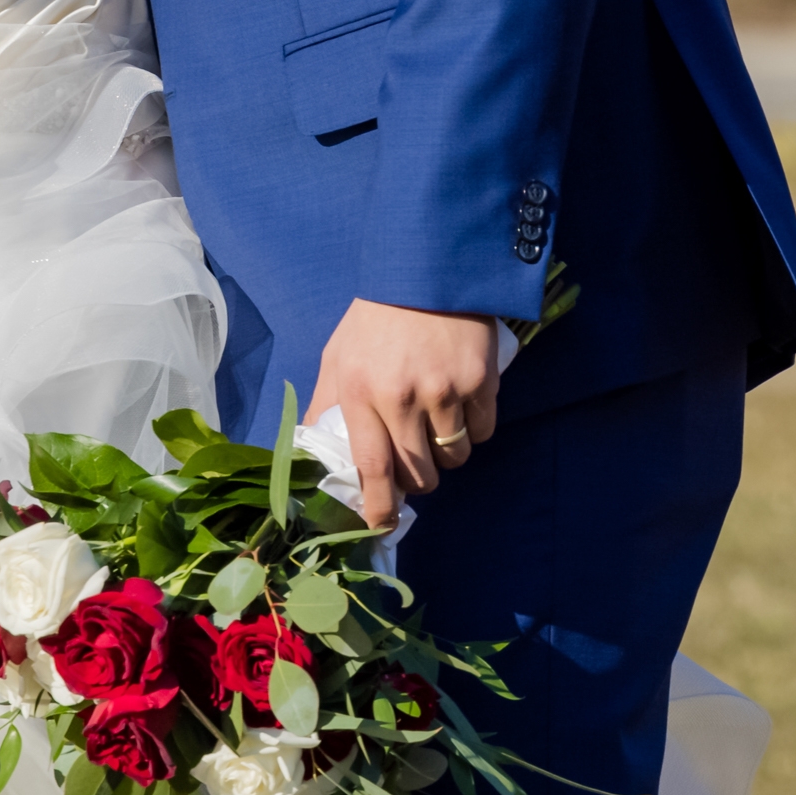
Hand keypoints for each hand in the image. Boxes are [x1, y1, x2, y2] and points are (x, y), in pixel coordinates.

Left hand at [304, 299, 500, 533]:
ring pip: (454, 456)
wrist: (429, 268)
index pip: (372, 469)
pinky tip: (464, 406)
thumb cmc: (376, 318)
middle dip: (419, 479)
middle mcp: (402, 397)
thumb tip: (313, 453)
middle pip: (419, 473)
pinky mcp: (481, 380)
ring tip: (439, 426)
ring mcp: (445, 389)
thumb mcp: (338, 356)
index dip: (379, 507)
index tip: (383, 525)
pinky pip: (482, 430)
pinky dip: (475, 428)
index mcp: (361, 392)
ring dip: (448, 453)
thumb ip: (326, 405)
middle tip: (416, 462)